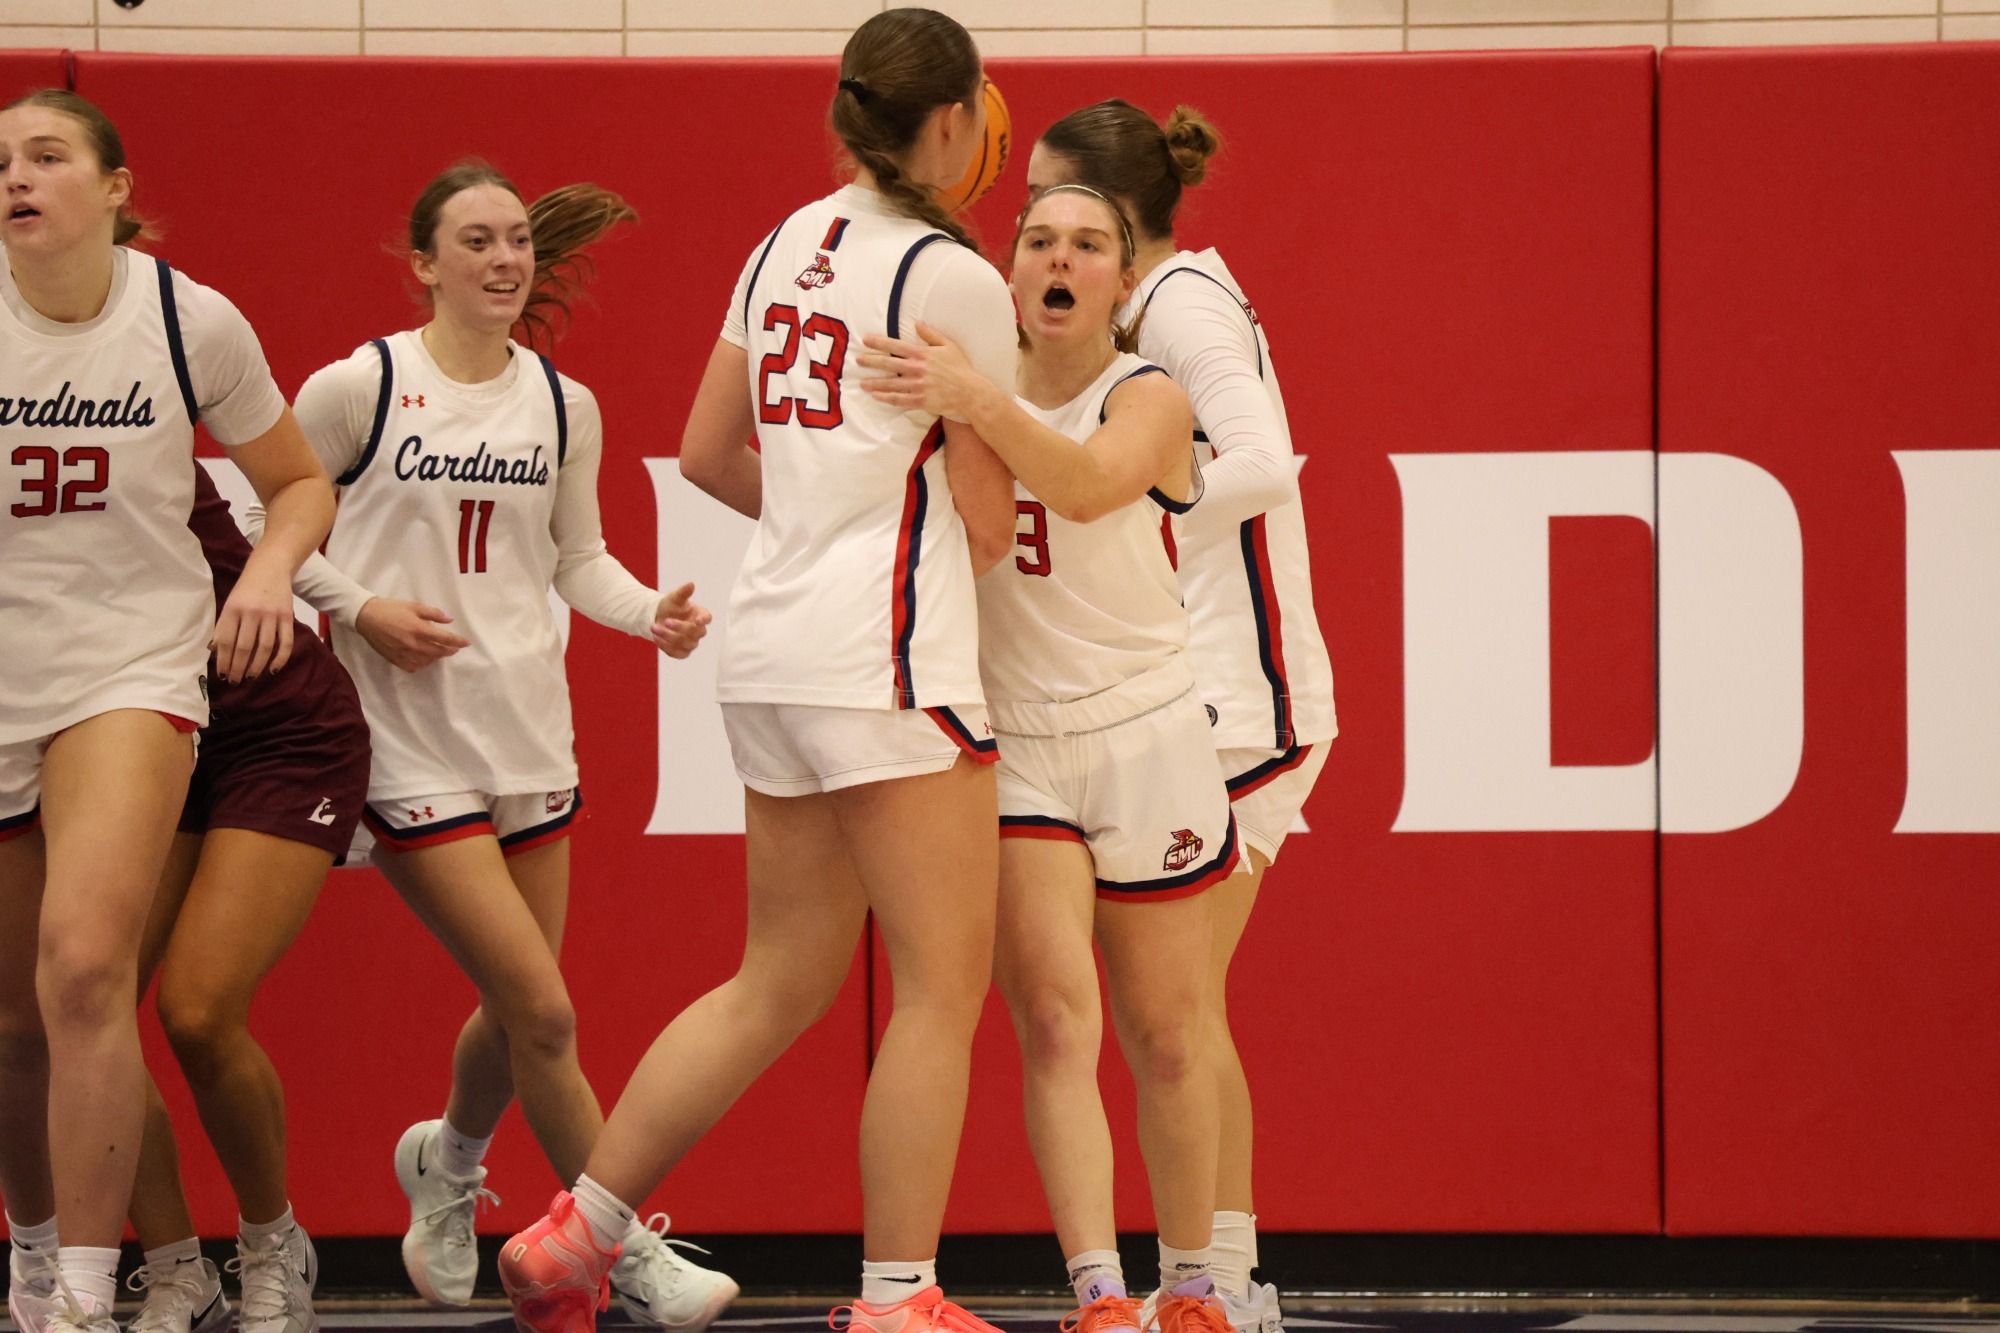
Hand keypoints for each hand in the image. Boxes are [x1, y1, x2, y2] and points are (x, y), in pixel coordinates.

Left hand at [212, 562, 295, 682]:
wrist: (271, 568)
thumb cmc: (246, 589)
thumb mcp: (230, 604)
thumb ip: (223, 626)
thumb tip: (214, 651)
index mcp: (232, 609)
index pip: (226, 640)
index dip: (224, 660)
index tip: (223, 674)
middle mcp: (251, 612)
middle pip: (244, 647)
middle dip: (238, 668)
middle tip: (235, 681)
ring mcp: (271, 615)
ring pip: (264, 647)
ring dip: (257, 666)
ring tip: (251, 677)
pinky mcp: (287, 617)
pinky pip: (285, 642)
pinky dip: (280, 658)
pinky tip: (273, 669)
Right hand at [355, 597, 470, 672]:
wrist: (366, 617)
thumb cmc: (391, 609)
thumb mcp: (414, 606)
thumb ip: (434, 614)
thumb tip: (450, 619)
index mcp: (419, 629)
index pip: (444, 639)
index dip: (458, 642)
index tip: (467, 643)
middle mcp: (413, 644)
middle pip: (438, 652)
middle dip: (449, 650)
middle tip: (455, 647)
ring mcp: (403, 654)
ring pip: (427, 661)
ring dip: (436, 657)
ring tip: (439, 651)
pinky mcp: (395, 659)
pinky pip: (413, 667)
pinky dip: (421, 664)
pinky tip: (424, 658)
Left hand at [651, 582, 712, 658]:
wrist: (659, 618)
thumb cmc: (672, 606)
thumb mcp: (675, 597)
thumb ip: (683, 592)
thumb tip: (691, 584)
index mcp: (700, 615)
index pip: (707, 618)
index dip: (704, 620)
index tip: (697, 620)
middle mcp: (698, 630)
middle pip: (695, 632)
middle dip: (680, 627)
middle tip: (665, 620)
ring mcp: (691, 642)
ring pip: (684, 643)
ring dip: (668, 636)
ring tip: (654, 627)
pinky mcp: (682, 652)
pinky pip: (676, 653)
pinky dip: (665, 646)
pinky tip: (656, 637)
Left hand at [857, 321, 988, 422]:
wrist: (970, 392)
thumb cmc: (960, 368)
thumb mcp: (948, 345)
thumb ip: (931, 334)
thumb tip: (917, 323)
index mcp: (922, 354)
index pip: (895, 346)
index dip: (879, 342)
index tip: (865, 340)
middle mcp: (916, 369)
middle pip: (888, 364)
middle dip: (871, 361)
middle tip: (858, 360)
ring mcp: (917, 386)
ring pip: (890, 384)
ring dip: (875, 383)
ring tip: (862, 383)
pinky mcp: (920, 400)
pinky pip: (899, 400)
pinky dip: (886, 398)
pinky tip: (876, 397)